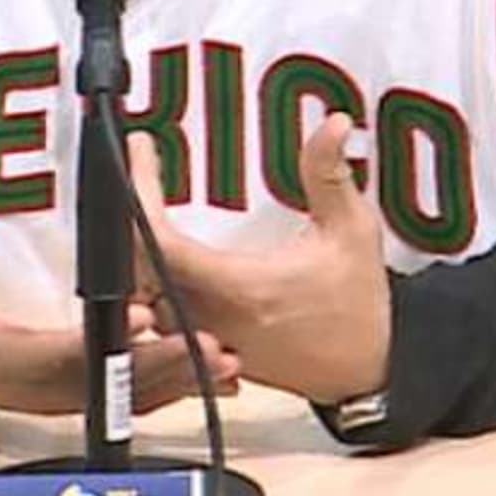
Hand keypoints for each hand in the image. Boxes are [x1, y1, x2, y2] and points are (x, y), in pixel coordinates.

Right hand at [0, 187, 238, 416]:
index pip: (51, 354)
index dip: (98, 343)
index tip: (142, 318)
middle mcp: (18, 385)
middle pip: (95, 384)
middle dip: (155, 368)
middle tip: (211, 349)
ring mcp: (37, 395)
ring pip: (110, 397)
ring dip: (168, 382)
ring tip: (227, 368)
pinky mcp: (53, 394)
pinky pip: (110, 397)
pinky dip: (157, 390)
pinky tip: (203, 380)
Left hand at [125, 118, 392, 404]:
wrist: (366, 370)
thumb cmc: (359, 306)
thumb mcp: (352, 231)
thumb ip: (330, 175)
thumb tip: (332, 124)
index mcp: (239, 288)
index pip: (160, 241)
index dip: (141, 192)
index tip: (144, 152)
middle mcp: (211, 319)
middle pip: (136, 268)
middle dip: (129, 216)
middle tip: (139, 172)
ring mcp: (204, 341)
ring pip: (141, 297)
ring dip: (137, 252)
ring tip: (144, 206)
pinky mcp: (205, 355)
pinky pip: (158, 319)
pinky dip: (149, 284)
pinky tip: (159, 257)